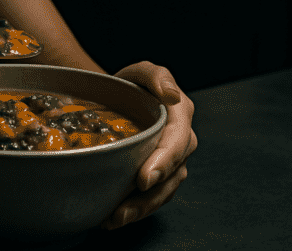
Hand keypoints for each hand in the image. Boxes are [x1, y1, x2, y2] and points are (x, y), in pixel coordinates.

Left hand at [101, 61, 196, 230]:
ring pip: (163, 192)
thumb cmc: (130, 84)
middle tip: (122, 210)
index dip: (163, 162)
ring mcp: (171, 162)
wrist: (116, 99)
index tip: (143, 179)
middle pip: (172, 175)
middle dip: (149, 196)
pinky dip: (134, 210)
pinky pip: (152, 198)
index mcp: (180, 116)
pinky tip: (110, 218)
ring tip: (113, 219)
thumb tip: (171, 95)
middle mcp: (181, 142)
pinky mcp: (157, 177)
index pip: (177, 143)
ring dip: (140, 210)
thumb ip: (156, 76)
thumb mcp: (141, 72)